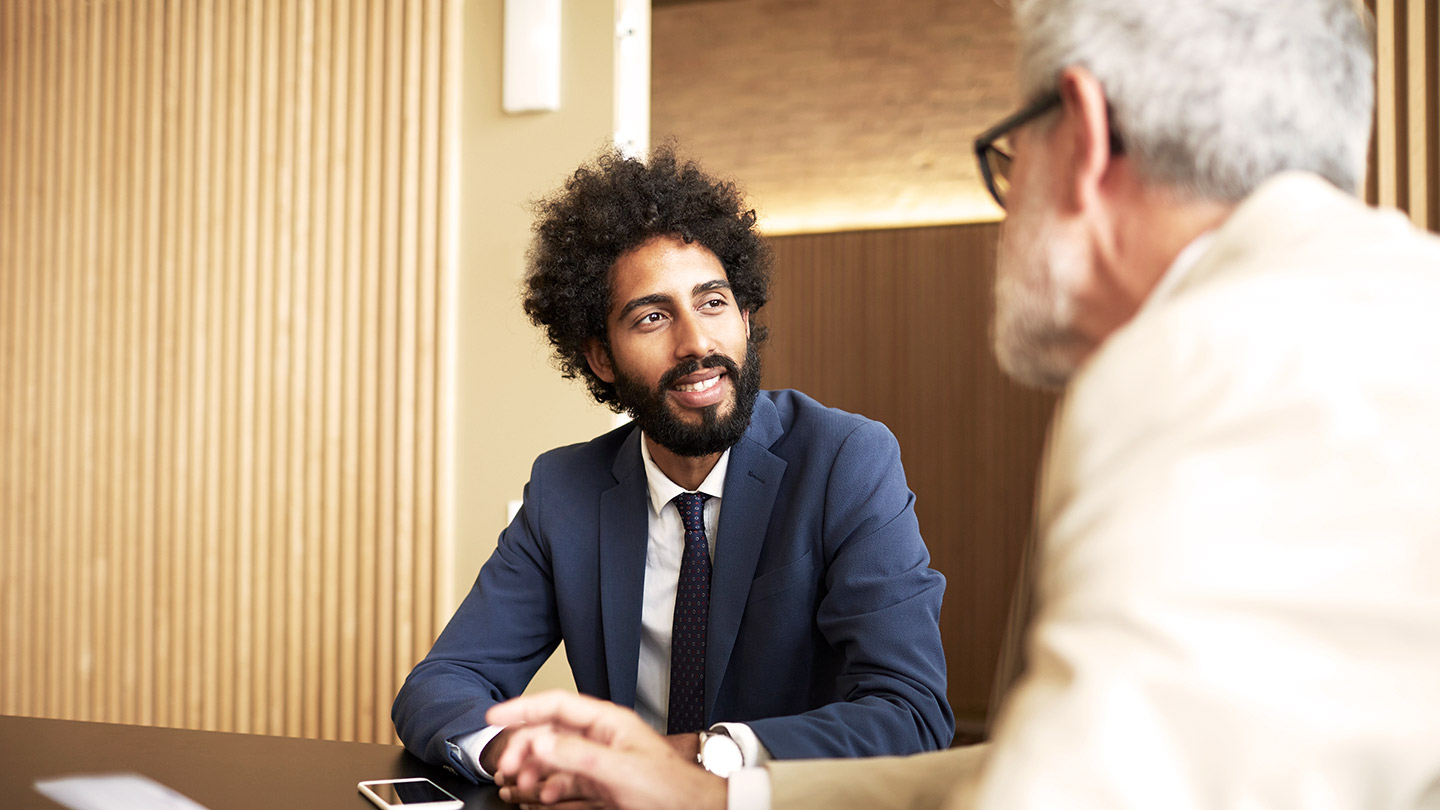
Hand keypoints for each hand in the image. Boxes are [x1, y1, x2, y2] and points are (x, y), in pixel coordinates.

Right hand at [487, 691, 725, 809]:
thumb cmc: (669, 787)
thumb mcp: (619, 770)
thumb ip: (578, 755)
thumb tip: (540, 742)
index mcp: (608, 722)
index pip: (557, 705)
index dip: (524, 707)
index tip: (495, 715)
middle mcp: (601, 736)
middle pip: (551, 731)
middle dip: (524, 747)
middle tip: (507, 766)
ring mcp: (600, 759)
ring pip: (554, 757)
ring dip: (534, 769)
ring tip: (522, 783)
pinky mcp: (600, 781)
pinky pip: (565, 778)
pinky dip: (549, 785)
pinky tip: (544, 794)